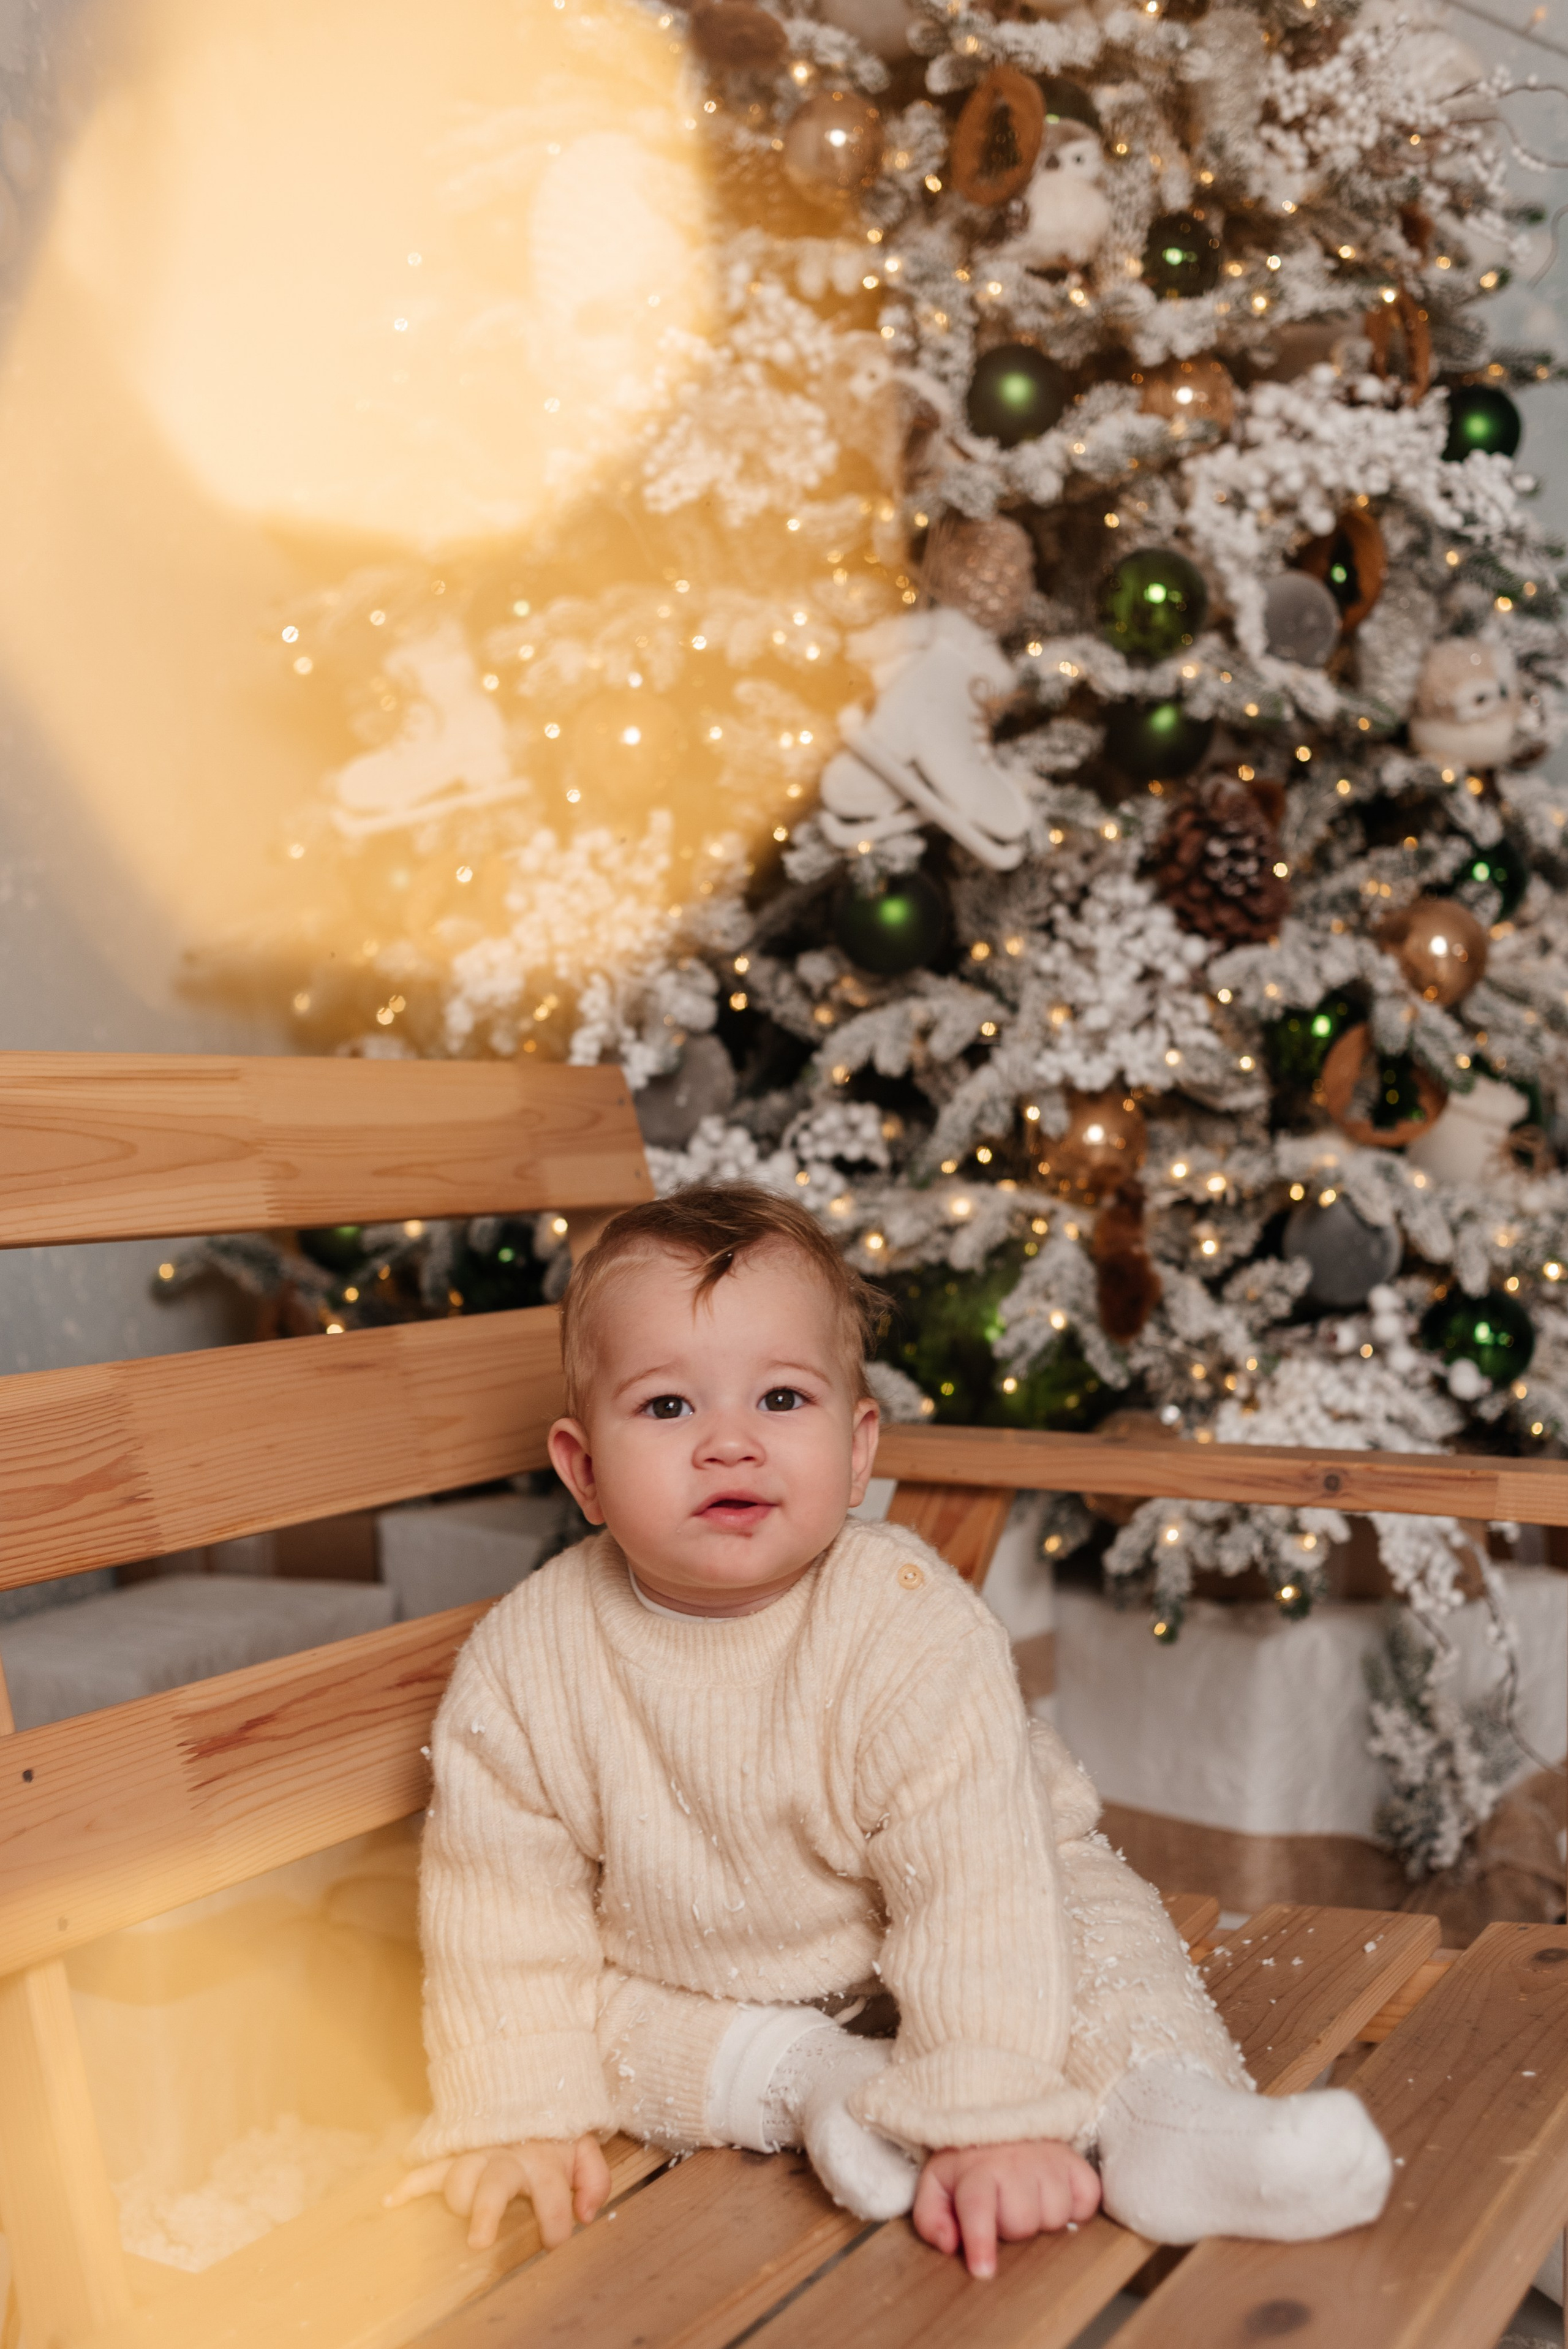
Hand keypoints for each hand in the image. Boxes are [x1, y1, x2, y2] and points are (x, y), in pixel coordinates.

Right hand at [386, 2134, 610, 2249]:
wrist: (528, 2084)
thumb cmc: (556, 2132)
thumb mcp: (585, 2148)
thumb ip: (594, 2180)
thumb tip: (587, 2214)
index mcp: (544, 2163)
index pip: (553, 2200)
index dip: (556, 2227)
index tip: (553, 2242)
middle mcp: (509, 2159)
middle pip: (494, 2185)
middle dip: (486, 2213)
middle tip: (478, 2241)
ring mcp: (479, 2154)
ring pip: (458, 2176)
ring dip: (456, 2197)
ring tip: (458, 2212)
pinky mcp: (456, 2152)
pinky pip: (429, 2167)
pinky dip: (410, 2183)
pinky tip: (392, 2201)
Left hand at [913, 2139, 1100, 2279]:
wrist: (1003, 2118)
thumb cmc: (971, 2163)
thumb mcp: (938, 2184)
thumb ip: (931, 2218)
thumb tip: (949, 2245)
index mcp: (977, 2169)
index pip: (978, 2206)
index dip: (981, 2241)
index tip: (983, 2271)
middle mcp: (1015, 2162)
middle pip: (1022, 2222)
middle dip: (1011, 2227)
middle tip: (1002, 2208)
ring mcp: (1050, 2160)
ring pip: (1056, 2216)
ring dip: (1042, 2218)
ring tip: (1027, 2198)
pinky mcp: (1077, 2163)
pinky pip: (1087, 2201)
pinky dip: (1076, 2206)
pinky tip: (1054, 2194)